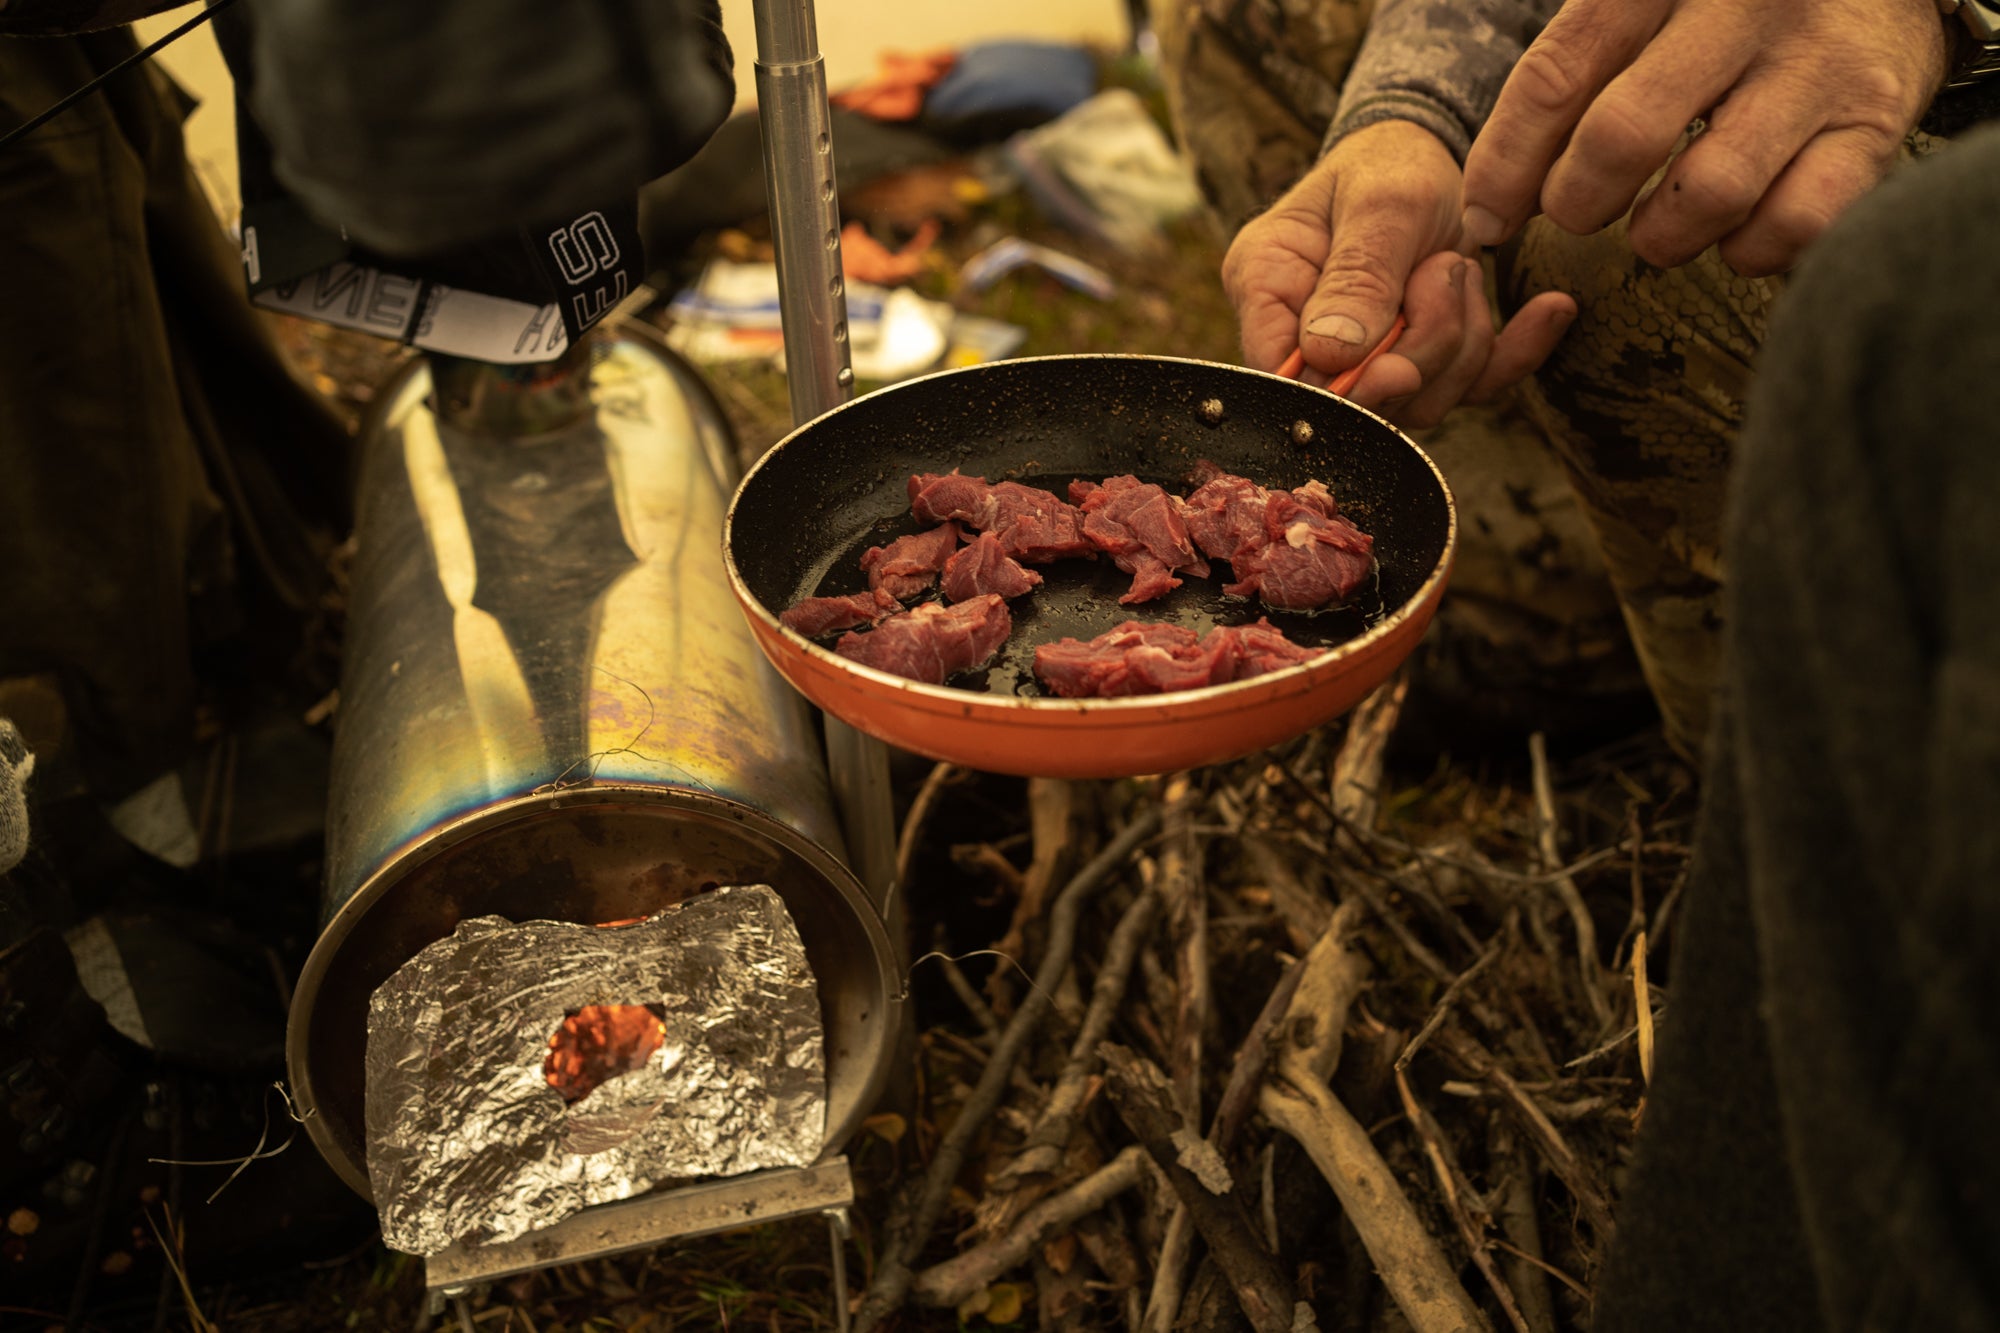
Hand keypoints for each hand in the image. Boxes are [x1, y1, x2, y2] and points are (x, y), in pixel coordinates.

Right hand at [1223, 120, 1575, 427]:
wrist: (1430, 155)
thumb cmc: (1391, 164)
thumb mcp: (1382, 201)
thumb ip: (1358, 275)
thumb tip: (1331, 356)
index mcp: (1266, 286)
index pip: (1277, 373)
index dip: (1338, 389)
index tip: (1397, 365)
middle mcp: (1304, 336)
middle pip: (1358, 399)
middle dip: (1422, 345)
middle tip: (1444, 269)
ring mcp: (1364, 359)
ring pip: (1421, 400)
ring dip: (1462, 338)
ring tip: (1461, 264)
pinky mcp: (1420, 364)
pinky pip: (1472, 388)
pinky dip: (1516, 351)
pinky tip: (1550, 310)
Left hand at [1461, 0, 1948, 275]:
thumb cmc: (1733, 7)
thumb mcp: (1649, 6)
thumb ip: (1572, 78)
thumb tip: (1488, 207)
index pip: (1556, 76)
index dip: (1505, 164)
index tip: (1486, 220)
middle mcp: (1744, 4)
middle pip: (1622, 137)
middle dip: (1577, 202)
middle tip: (1577, 212)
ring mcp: (1817, 62)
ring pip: (1707, 193)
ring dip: (1661, 236)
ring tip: (1657, 225)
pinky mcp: (1876, 121)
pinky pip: (1792, 225)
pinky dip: (1748, 251)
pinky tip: (1736, 231)